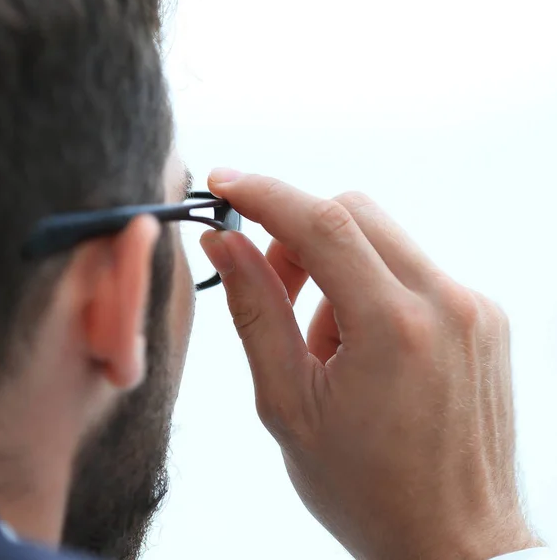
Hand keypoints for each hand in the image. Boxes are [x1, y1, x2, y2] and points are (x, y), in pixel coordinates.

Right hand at [201, 169, 536, 559]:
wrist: (453, 542)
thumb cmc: (365, 488)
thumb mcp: (287, 403)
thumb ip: (255, 310)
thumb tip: (224, 243)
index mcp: (394, 327)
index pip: (321, 222)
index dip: (264, 194)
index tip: (225, 183)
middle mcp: (446, 302)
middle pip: (354, 212)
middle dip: (299, 234)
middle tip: (275, 282)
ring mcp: (473, 307)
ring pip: (382, 240)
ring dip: (337, 270)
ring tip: (328, 345)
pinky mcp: (484, 316)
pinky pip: (412, 270)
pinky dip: (373, 289)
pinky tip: (366, 349)